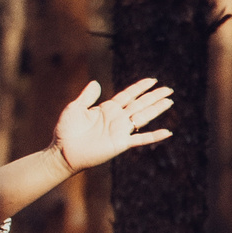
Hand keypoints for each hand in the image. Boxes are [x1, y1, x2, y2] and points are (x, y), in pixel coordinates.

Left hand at [52, 78, 175, 172]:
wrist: (62, 152)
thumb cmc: (65, 131)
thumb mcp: (75, 108)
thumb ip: (87, 96)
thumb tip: (95, 82)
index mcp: (107, 109)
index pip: (128, 95)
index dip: (140, 88)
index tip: (152, 80)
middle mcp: (116, 118)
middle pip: (140, 104)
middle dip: (154, 96)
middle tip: (169, 89)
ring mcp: (119, 130)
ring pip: (143, 117)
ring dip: (156, 109)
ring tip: (169, 101)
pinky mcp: (120, 143)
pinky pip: (141, 139)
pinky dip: (154, 136)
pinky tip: (167, 133)